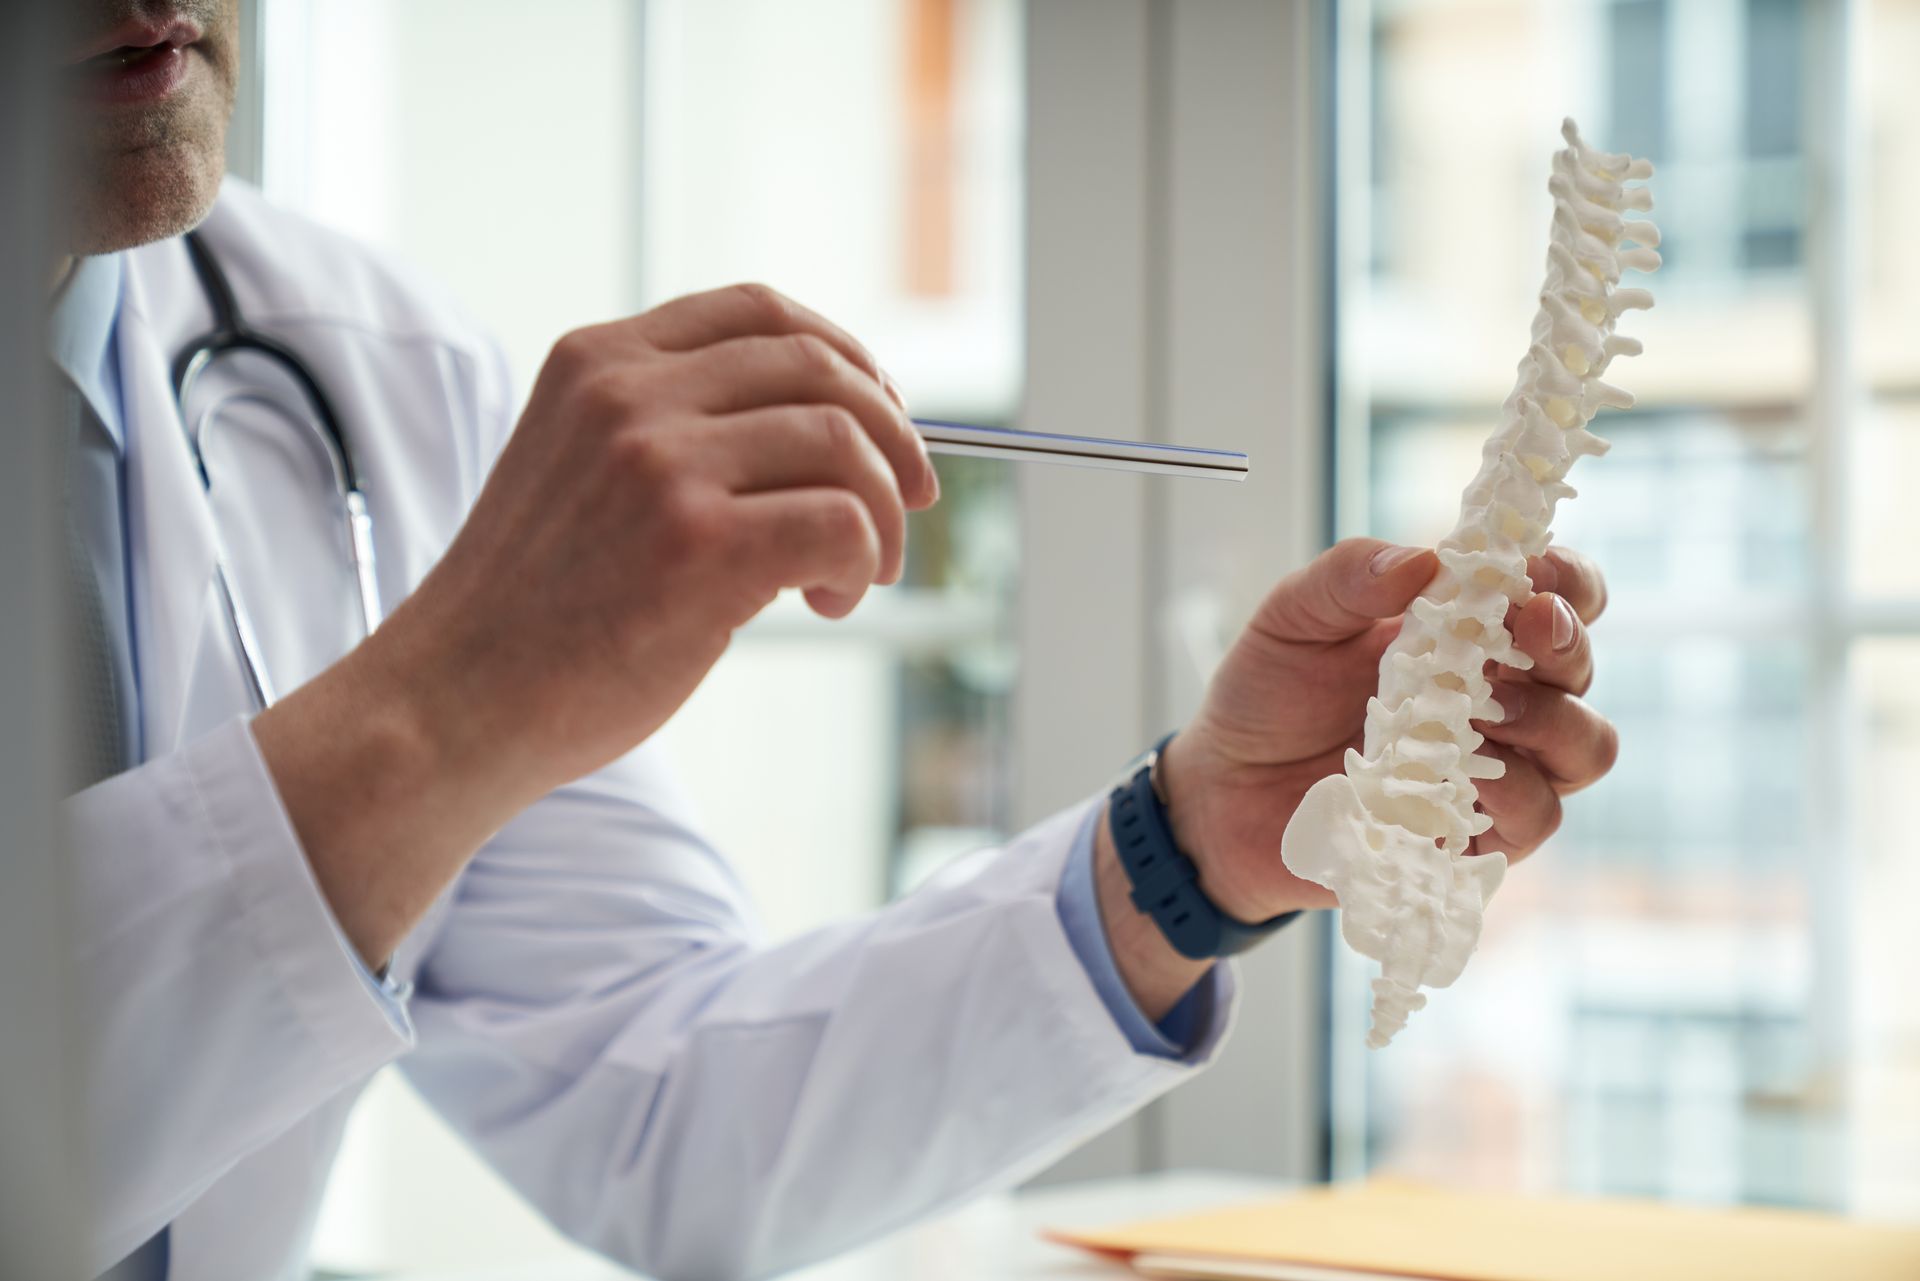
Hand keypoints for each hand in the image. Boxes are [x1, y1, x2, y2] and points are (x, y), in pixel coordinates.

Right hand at [256, 283, 932, 963]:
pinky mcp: (697, 545)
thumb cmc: (534, 609)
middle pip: (821, 369)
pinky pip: (840, 521)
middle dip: (891, 438)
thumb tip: (835, 437)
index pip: (761, 311)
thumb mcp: (583, 472)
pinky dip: (860, 561)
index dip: (846, 356)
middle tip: (907, 503)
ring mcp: (661, 464)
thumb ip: (674, 432)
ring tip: (857, 572)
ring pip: (845, 445)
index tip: (879, 418)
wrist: (454, 704)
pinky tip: (824, 601)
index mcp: (598, 361)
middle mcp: (629, 394)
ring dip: (881, 514)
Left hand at [1158, 537, 1616, 921]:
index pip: (1558, 596)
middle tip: (1528, 625)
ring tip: (1491, 711)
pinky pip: (1536, 819)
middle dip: (1567, 641)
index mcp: (1470, 631)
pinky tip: (1471, 781)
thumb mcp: (1293, 617)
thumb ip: (1350, 576)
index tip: (1537, 568)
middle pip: (1579, 668)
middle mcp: (1502, 697)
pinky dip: (1516, 795)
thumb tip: (1424, 558)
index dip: (1567, 579)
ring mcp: (1497, 769)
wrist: (1222, 791)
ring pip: (1584, 747)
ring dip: (1554, 721)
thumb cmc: (1268, 695)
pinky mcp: (1477, 836)